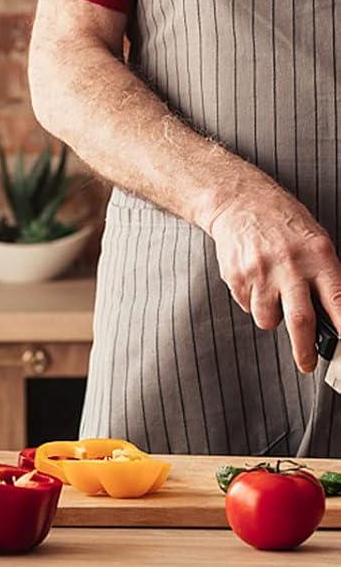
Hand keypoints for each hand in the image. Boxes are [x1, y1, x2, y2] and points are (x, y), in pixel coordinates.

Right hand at [206, 189, 340, 370]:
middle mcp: (289, 266)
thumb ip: (326, 277)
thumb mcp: (317, 242)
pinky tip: (256, 281)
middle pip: (300, 321)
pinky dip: (253, 301)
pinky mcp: (235, 276)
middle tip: (307, 364)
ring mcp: (259, 272)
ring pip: (267, 318)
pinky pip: (246, 305)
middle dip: (305, 351)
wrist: (238, 201)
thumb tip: (335, 316)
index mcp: (317, 256)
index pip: (338, 303)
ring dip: (272, 318)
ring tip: (274, 299)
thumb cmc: (283, 221)